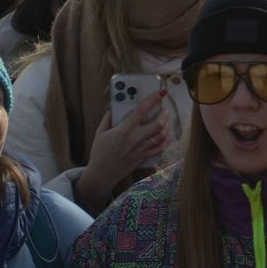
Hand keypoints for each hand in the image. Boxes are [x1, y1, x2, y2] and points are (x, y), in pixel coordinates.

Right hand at [84, 91, 169, 210]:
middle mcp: (135, 139)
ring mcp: (141, 149)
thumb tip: (113, 108)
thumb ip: (107, 119)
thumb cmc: (99, 153)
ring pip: (161, 136)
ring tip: (166, 121)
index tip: (160, 93)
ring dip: (167, 127)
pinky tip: (166, 136)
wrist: (102, 174)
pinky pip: (160, 148)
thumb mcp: (100, 133)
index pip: (141, 111)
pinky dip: (166, 141)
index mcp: (124, 130)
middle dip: (164, 115)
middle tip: (165, 110)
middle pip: (158, 124)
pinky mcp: (144, 157)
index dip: (152, 100)